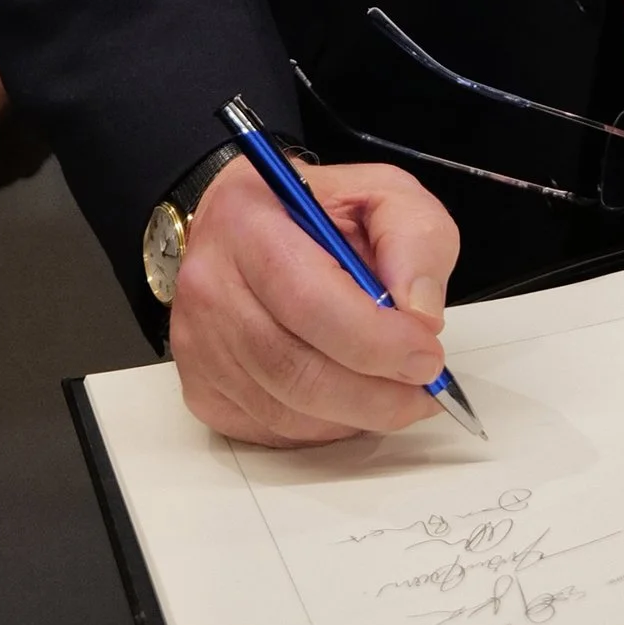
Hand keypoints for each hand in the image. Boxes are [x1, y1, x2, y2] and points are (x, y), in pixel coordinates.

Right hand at [168, 157, 462, 445]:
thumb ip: (415, 239)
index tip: (426, 356)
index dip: (374, 340)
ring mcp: (196, 343)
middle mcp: (209, 284)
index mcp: (248, 221)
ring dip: (354, 415)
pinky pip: (270, 430)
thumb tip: (420, 314)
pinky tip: (351, 400)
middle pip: (293, 368)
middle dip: (374, 393)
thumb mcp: (384, 195)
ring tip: (398, 395)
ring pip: (284, 410)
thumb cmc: (318, 214)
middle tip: (424, 390)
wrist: (254, 229)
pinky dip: (323, 427)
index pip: (307, 299)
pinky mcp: (202, 388)